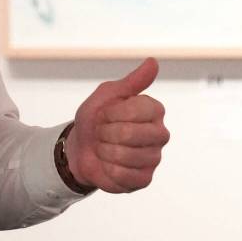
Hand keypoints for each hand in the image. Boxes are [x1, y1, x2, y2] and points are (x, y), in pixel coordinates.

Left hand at [64, 57, 169, 192]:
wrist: (81, 148)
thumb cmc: (96, 118)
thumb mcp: (107, 95)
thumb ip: (131, 81)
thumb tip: (154, 61)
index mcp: (154, 110)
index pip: (136, 109)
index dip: (111, 113)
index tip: (104, 114)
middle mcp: (160, 134)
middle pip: (131, 134)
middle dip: (105, 133)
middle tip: (102, 132)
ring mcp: (154, 158)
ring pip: (125, 156)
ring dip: (104, 151)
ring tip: (104, 147)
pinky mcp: (145, 179)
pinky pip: (124, 176)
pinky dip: (107, 169)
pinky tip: (108, 164)